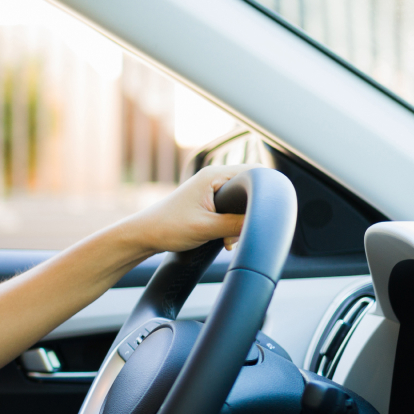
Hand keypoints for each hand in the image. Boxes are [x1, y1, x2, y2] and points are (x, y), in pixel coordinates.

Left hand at [116, 164, 254, 255]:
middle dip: (250, 211)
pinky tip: (225, 240)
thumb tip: (261, 225)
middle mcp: (213, 178)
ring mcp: (210, 189)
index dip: (265, 190)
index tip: (268, 211)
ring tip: (228, 239)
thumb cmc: (168, 227)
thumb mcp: (206, 228)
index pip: (254, 173)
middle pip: (249, 189)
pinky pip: (230, 210)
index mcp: (213, 175)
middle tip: (241, 231)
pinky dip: (231, 225)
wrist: (145, 235)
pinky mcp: (208, 202)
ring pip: (240, 202)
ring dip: (239, 222)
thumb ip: (235, 225)